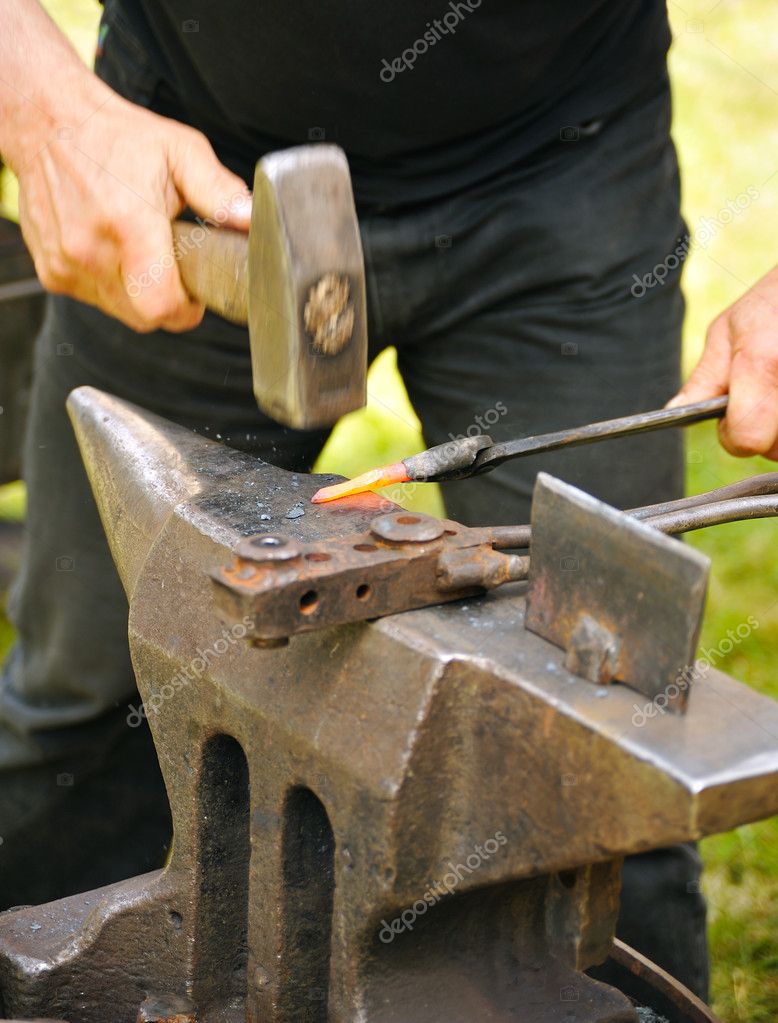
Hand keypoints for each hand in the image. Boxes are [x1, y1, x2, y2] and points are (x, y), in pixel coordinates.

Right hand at [13, 79, 250, 332]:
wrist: (48, 123)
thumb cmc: (117, 136)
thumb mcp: (180, 151)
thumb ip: (218, 190)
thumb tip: (250, 220)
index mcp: (129, 224)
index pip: (161, 307)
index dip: (186, 311)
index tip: (195, 295)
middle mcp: (91, 250)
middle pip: (144, 317)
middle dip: (165, 302)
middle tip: (172, 266)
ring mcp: (66, 264)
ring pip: (118, 311)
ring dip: (136, 294)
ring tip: (140, 250)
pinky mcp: (50, 270)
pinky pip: (92, 297)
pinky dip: (107, 285)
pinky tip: (111, 249)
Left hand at [668, 265, 777, 458]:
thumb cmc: (774, 302)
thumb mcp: (731, 329)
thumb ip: (707, 377)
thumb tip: (676, 410)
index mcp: (764, 360)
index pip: (746, 437)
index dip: (733, 434)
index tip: (732, 416)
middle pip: (775, 450)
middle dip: (764, 434)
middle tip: (765, 398)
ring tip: (775, 390)